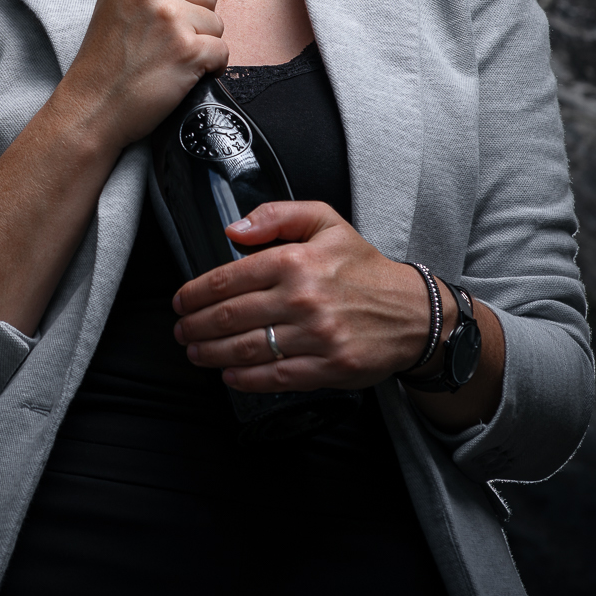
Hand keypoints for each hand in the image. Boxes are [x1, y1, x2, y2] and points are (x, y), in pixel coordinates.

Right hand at [53, 0, 225, 152]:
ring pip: (217, 23)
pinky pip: (222, 52)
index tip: (180, 0)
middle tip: (166, 41)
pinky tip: (184, 75)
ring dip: (202, 44)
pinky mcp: (188, 50)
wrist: (92, 105)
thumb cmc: (105, 60)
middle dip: (196, 18)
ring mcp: (171, 18)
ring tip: (170, 59)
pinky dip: (210, 67)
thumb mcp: (115, 1)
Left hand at [169, 201, 432, 392]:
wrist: (414, 311)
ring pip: (246, 348)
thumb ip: (276, 215)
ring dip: (211, 354)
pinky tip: (229, 376)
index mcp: (295, 261)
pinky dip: (246, 380)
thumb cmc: (364, 268)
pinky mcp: (329, 367)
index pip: (227, 280)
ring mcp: (316, 336)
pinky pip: (276, 377)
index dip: (195, 294)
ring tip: (196, 352)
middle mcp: (302, 298)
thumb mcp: (325, 222)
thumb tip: (232, 230)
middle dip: (195, 326)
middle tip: (181, 330)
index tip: (181, 301)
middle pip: (229, 317)